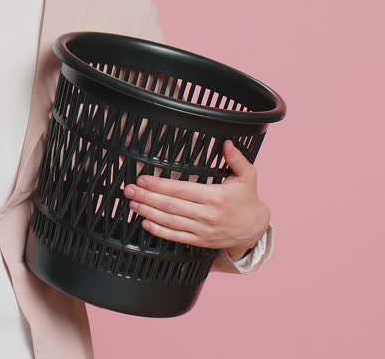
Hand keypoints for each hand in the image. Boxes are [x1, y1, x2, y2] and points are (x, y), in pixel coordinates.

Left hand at [122, 140, 268, 259]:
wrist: (256, 230)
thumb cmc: (248, 200)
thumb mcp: (248, 176)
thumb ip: (236, 159)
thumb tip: (227, 142)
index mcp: (216, 197)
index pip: (181, 190)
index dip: (160, 185)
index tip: (143, 179)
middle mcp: (207, 215)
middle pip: (171, 206)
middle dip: (147, 197)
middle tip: (129, 190)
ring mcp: (203, 231)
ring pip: (170, 222)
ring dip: (148, 212)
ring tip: (132, 203)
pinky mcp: (200, 241)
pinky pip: (176, 237)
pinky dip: (159, 231)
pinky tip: (145, 223)